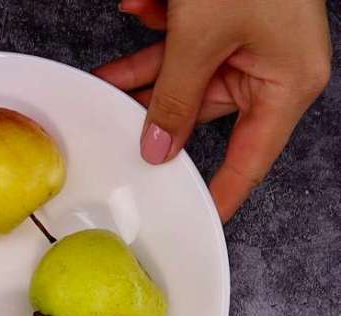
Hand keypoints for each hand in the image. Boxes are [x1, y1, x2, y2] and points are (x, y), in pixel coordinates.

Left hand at [93, 0, 330, 221]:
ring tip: (109, 80)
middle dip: (159, 110)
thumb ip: (175, 95)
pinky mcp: (226, 23)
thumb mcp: (203, 37)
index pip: (252, 156)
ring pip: (186, 76)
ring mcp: (247, 44)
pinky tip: (139, 12)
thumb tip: (158, 144)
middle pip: (206, 111)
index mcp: (287, 83)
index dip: (225, 189)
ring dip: (147, 70)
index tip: (202, 214)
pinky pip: (184, 45)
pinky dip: (159, 35)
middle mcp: (272, 68)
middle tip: (125, 127)